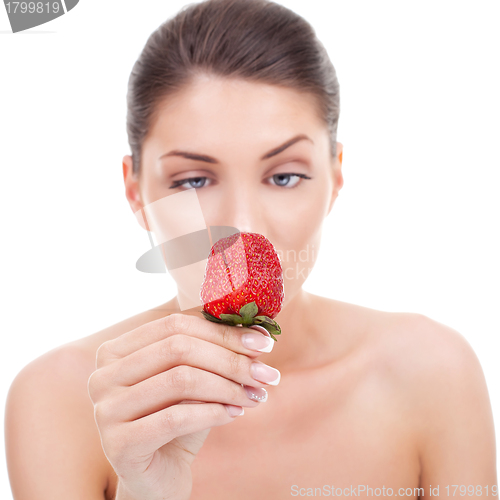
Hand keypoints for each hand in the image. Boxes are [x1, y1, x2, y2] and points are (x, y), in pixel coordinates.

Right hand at [87, 313, 278, 499]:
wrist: (158, 475)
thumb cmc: (178, 417)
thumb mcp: (195, 377)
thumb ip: (215, 350)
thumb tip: (256, 330)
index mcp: (118, 349)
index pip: (175, 324)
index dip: (222, 330)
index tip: (263, 340)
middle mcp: (103, 375)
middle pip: (178, 348)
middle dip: (231, 358)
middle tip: (267, 372)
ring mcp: (105, 410)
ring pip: (180, 379)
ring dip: (228, 385)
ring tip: (257, 394)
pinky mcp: (118, 444)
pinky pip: (176, 418)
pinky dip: (214, 412)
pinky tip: (236, 412)